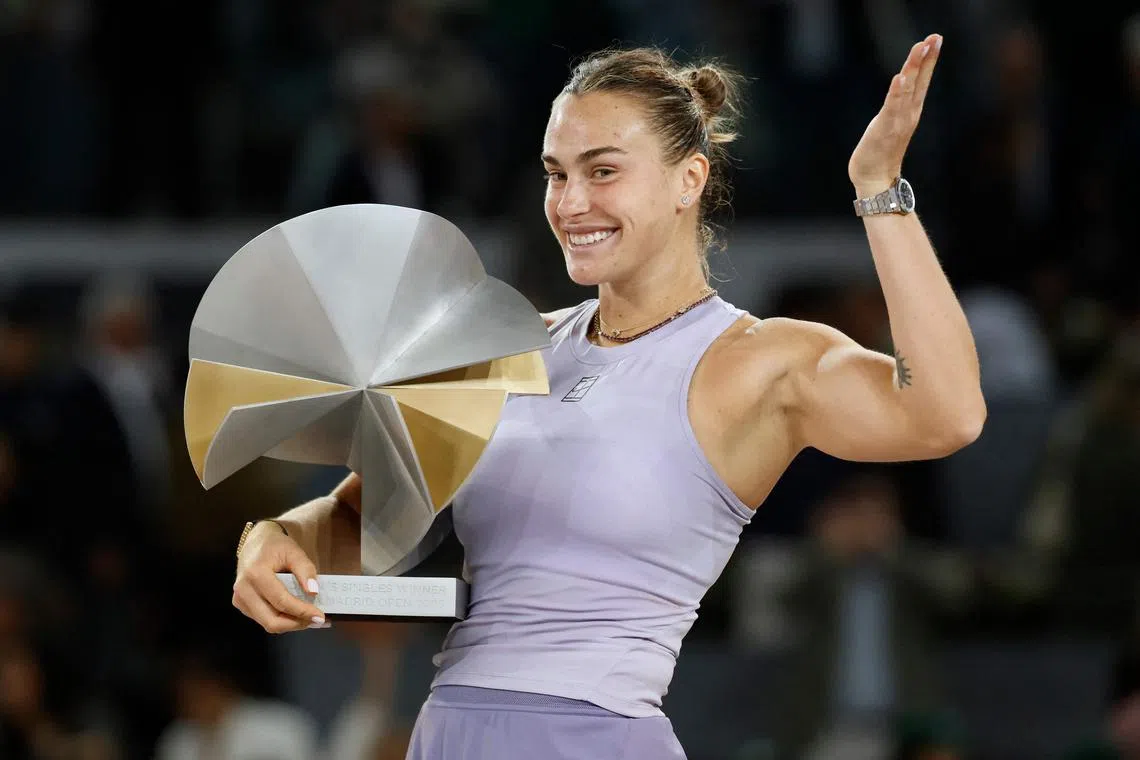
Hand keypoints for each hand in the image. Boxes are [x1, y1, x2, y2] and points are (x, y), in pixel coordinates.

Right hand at [232, 522, 327, 632]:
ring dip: (290, 624)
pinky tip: (295, 614)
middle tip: (316, 620)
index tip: (320, 616)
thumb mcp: (294, 552)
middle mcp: (244, 590)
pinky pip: (263, 619)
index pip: (281, 601)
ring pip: (267, 624)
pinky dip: (281, 620)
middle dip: (296, 623)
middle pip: (271, 620)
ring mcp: (239, 599)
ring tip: (309, 618)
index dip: (302, 612)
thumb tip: (314, 592)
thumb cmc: (275, 546)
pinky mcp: (240, 604)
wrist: (254, 543)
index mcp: (256, 574)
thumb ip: (305, 570)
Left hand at [848, 33, 941, 192]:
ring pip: (908, 90)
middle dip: (926, 58)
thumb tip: (899, 91)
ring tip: (920, 48)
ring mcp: (898, 121)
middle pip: (919, 81)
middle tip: (935, 37)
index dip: (928, 60)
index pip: (921, 81)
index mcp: (909, 111)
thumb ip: (896, 108)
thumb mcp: (890, 123)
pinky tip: (900, 77)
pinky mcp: (885, 129)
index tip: (935, 39)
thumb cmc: (880, 152)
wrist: (875, 180)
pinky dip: (897, 92)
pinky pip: (892, 107)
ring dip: (913, 69)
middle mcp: (908, 114)